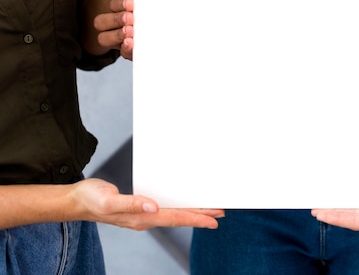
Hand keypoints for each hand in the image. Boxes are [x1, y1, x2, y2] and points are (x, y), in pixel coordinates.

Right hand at [72, 178, 223, 230]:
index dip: (196, 218)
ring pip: (174, 214)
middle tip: (221, 213)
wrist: (77, 200)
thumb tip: (153, 207)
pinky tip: (183, 205)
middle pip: (179, 218)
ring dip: (192, 212)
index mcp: (141, 217)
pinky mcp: (140, 209)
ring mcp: (143, 215)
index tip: (214, 219)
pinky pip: (165, 210)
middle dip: (201, 216)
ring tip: (209, 210)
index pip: (175, 218)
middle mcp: (145, 218)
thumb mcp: (109, 200)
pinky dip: (179, 207)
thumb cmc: (91, 199)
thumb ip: (131, 203)